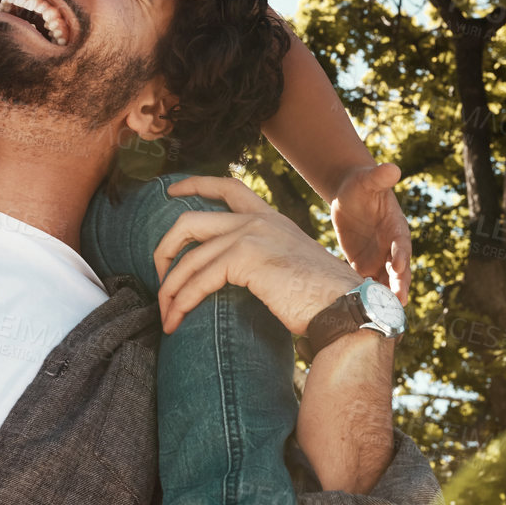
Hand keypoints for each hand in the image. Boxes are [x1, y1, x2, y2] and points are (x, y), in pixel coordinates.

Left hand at [155, 176, 359, 336]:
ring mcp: (251, 235)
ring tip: (165, 315)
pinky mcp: (246, 258)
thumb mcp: (291, 266)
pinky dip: (181, 301)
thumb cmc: (323, 300)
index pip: (227, 186)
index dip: (195, 184)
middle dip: (164, 249)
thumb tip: (236, 275)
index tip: (170, 190)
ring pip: (189, 256)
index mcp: (271, 218)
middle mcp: (259, 220)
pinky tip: (176, 320)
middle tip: (157, 276)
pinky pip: (198, 279)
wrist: (347, 309)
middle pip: (189, 220)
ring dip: (169, 289)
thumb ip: (265, 259)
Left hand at [330, 163, 411, 303]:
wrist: (349, 195)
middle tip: (397, 302)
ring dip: (385, 297)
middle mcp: (391, 246)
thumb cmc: (361, 185)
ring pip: (385, 281)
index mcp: (396, 227)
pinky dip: (366, 295)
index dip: (400, 255)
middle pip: (398, 269)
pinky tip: (361, 310)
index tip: (397, 266)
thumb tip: (392, 168)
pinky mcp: (364, 265)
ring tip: (383, 315)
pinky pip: (366, 282)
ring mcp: (379, 258)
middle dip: (398, 285)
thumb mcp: (367, 180)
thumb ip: (378, 177)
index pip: (401, 244)